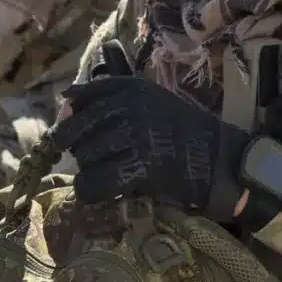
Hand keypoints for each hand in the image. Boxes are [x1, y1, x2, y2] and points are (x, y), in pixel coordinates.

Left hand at [48, 71, 247, 223]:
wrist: (216, 159)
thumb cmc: (181, 131)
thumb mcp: (150, 100)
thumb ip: (112, 97)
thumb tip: (65, 101)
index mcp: (132, 89)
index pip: (83, 97)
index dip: (73, 118)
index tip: (77, 132)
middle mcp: (131, 108)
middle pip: (78, 130)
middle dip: (79, 147)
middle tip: (92, 158)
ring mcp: (136, 137)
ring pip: (85, 156)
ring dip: (88, 169)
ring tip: (105, 173)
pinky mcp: (140, 167)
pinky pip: (95, 181)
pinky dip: (89, 190)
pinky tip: (96, 192)